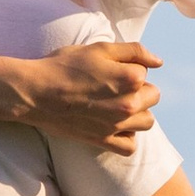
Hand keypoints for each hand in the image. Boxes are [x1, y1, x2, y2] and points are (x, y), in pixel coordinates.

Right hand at [18, 40, 162, 156]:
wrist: (35, 92)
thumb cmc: (64, 66)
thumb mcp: (99, 49)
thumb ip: (134, 52)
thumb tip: (159, 62)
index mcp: (131, 78)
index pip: (145, 73)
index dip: (128, 68)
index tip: (108, 70)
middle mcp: (129, 104)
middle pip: (153, 97)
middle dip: (139, 91)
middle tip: (113, 87)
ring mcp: (117, 125)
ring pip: (147, 122)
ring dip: (138, 114)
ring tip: (117, 107)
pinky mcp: (104, 140)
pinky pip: (130, 146)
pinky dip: (127, 137)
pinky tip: (115, 127)